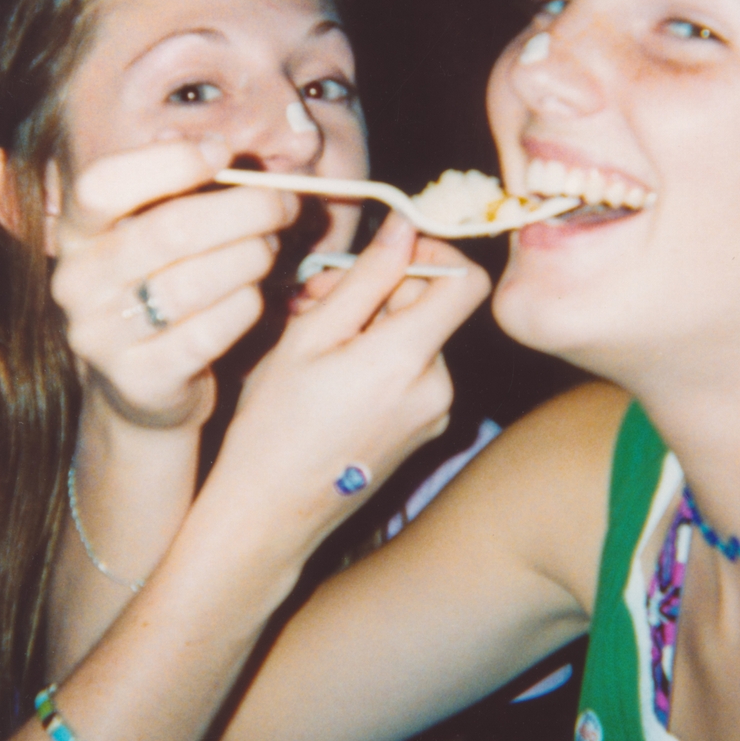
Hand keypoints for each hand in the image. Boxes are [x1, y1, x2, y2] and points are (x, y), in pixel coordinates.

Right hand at [54, 140, 301, 428]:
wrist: (141, 386)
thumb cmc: (162, 287)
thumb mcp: (158, 235)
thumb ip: (185, 193)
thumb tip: (230, 154)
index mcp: (75, 232)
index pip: (103, 184)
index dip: (169, 162)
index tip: (223, 153)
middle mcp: (77, 282)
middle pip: (168, 231)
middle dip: (244, 210)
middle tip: (284, 204)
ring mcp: (101, 335)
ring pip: (194, 283)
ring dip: (251, 257)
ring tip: (271, 248)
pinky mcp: (139, 379)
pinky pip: (209, 332)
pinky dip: (244, 306)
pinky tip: (255, 295)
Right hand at [201, 216, 488, 556]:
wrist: (270, 515)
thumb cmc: (275, 425)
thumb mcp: (309, 336)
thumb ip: (365, 277)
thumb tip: (404, 225)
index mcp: (409, 358)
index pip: (469, 281)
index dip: (436, 253)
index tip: (391, 251)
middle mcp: (438, 386)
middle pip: (435, 307)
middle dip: (384, 288)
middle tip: (318, 293)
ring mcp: (436, 413)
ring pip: (419, 338)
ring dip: (375, 323)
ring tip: (316, 338)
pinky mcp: (425, 431)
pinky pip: (414, 372)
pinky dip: (381, 358)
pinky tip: (333, 373)